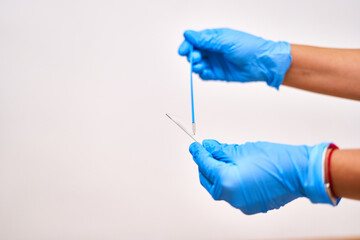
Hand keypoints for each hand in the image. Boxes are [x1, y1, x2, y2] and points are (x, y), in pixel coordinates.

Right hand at [178, 28, 291, 88]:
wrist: (262, 63)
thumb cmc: (248, 47)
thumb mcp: (225, 41)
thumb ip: (205, 39)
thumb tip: (187, 34)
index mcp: (214, 38)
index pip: (195, 40)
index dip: (187, 45)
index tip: (182, 51)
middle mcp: (213, 50)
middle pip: (194, 53)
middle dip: (191, 56)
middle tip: (195, 58)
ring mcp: (215, 62)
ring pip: (198, 65)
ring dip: (195, 66)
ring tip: (200, 67)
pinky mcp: (218, 74)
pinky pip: (205, 75)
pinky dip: (202, 75)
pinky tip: (206, 73)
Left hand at [189, 139, 336, 214]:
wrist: (300, 172)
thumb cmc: (276, 160)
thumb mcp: (243, 150)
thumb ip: (220, 151)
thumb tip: (207, 147)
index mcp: (227, 182)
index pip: (205, 165)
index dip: (199, 153)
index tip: (195, 147)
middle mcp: (232, 198)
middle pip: (209, 181)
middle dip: (205, 167)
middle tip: (206, 153)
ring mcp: (241, 205)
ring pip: (221, 189)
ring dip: (218, 175)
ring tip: (223, 160)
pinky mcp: (250, 206)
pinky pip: (233, 194)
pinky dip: (230, 183)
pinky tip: (235, 172)